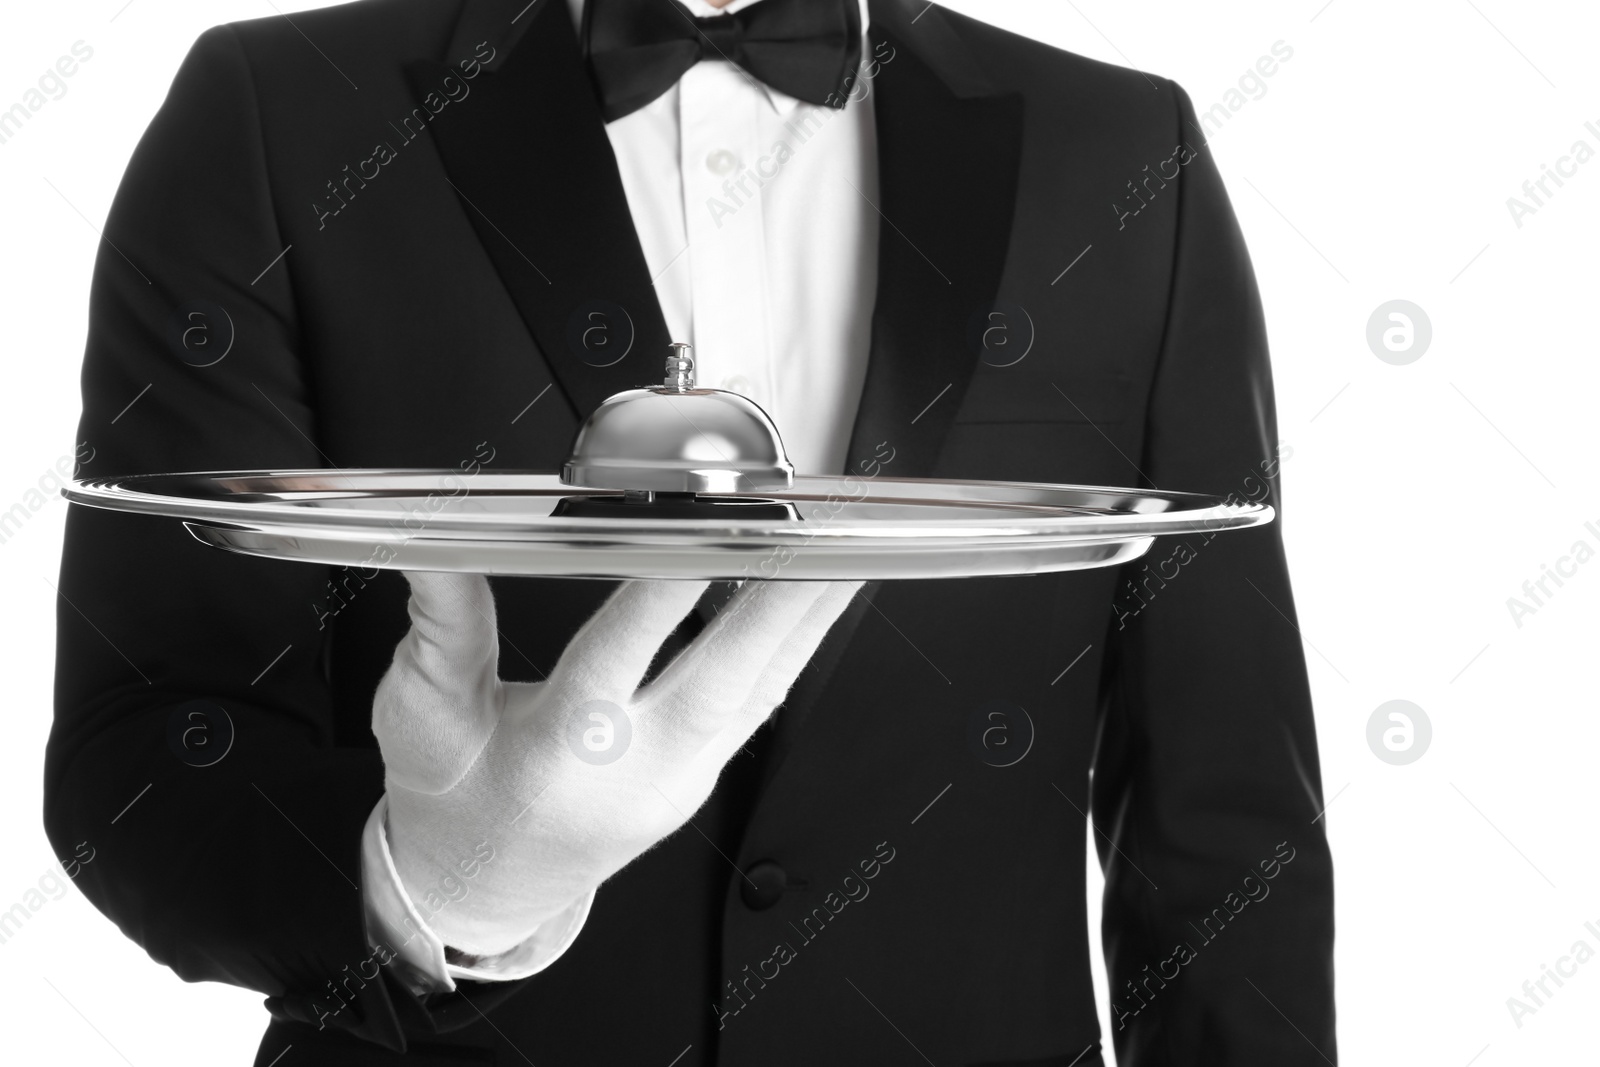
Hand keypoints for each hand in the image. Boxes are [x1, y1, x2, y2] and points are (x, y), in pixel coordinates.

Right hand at [371, 572, 861, 956]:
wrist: (481, 890)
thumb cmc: (450, 803)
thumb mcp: (420, 714)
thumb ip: (439, 628)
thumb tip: (435, 548)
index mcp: (556, 752)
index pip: (618, 659)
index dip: (666, 595)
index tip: (709, 534)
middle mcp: (633, 771)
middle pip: (722, 679)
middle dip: (782, 603)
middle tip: (831, 539)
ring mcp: (679, 781)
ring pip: (759, 692)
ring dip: (807, 620)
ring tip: (850, 552)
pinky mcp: (700, 780)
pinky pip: (757, 707)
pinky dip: (792, 649)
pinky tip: (818, 602)